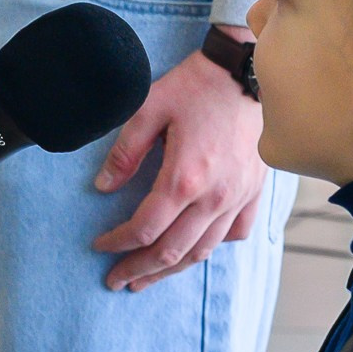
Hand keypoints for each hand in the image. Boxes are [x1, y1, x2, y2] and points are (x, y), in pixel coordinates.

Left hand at [90, 39, 264, 291]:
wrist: (244, 70)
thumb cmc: (196, 86)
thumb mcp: (148, 108)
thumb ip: (124, 153)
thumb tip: (103, 187)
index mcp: (184, 178)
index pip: (145, 228)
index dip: (118, 243)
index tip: (100, 246)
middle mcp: (214, 196)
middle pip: (171, 251)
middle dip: (139, 270)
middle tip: (116, 281)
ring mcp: (237, 197)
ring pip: (202, 250)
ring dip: (171, 270)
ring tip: (146, 279)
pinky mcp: (252, 191)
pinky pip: (234, 233)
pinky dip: (211, 246)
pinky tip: (193, 249)